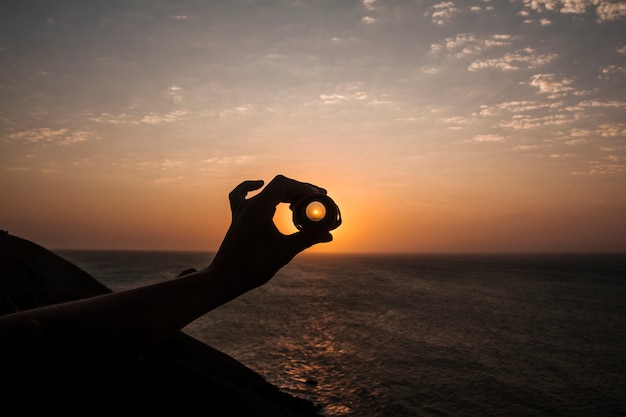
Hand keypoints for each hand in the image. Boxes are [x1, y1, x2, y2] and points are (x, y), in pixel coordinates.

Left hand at [209, 175, 333, 290]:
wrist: (224, 278)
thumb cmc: (253, 266)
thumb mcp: (284, 251)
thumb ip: (307, 239)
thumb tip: (328, 235)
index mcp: (259, 208)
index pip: (284, 184)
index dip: (303, 187)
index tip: (317, 197)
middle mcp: (249, 205)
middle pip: (277, 186)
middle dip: (299, 191)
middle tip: (317, 200)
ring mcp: (241, 211)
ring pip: (265, 191)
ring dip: (284, 193)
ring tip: (300, 203)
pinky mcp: (237, 219)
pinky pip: (241, 195)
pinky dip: (251, 187)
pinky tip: (259, 184)